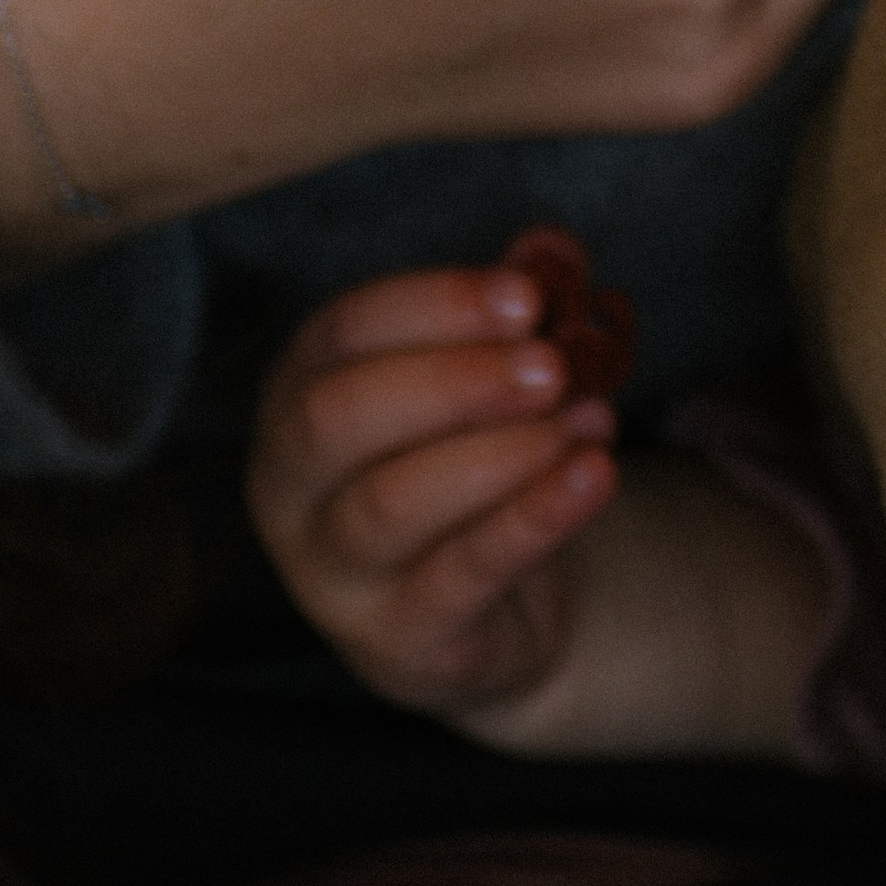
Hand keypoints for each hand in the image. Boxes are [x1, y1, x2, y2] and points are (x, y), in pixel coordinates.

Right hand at [248, 257, 829, 751]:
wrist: (491, 612)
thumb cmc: (470, 465)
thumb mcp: (488, 381)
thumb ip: (511, 312)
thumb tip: (550, 247)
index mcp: (299, 394)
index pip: (339, 334)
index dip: (433, 306)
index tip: (527, 295)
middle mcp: (290, 484)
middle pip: (339, 418)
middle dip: (452, 380)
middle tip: (551, 365)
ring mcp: (331, 572)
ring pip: (392, 503)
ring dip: (499, 453)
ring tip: (585, 420)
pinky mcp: (395, 639)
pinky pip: (458, 575)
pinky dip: (533, 518)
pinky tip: (594, 474)